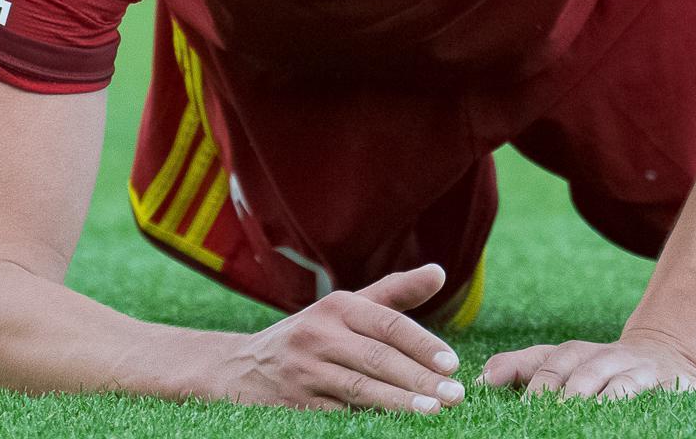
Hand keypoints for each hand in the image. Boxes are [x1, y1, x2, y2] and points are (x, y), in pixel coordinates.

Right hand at [217, 263, 465, 412]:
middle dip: (419, 379)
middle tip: (455, 395)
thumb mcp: (345, 308)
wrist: (240, 368)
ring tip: (433, 413)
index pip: (387, 323)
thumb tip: (439, 272)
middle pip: (377, 358)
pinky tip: (393, 426)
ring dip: (399, 403)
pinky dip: (368, 421)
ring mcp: (303, 371)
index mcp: (336, 306)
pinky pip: (338, 414)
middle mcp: (318, 334)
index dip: (421, 343)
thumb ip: (394, 293)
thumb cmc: (310, 335)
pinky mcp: (294, 404)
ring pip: (359, 389)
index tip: (452, 364)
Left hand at [480, 328, 695, 400]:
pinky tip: (613, 416)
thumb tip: (481, 380)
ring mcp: (634, 368)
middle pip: (574, 370)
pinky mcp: (663, 382)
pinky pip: (644, 393)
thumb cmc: (601, 369)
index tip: (488, 385)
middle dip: (552, 390)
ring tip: (570, 414)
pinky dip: (627, 403)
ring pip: (610, 382)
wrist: (666, 355)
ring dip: (591, 399)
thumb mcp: (564, 365)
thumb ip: (522, 369)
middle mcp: (601, 356)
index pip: (543, 360)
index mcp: (573, 354)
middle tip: (534, 412)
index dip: (515, 370)